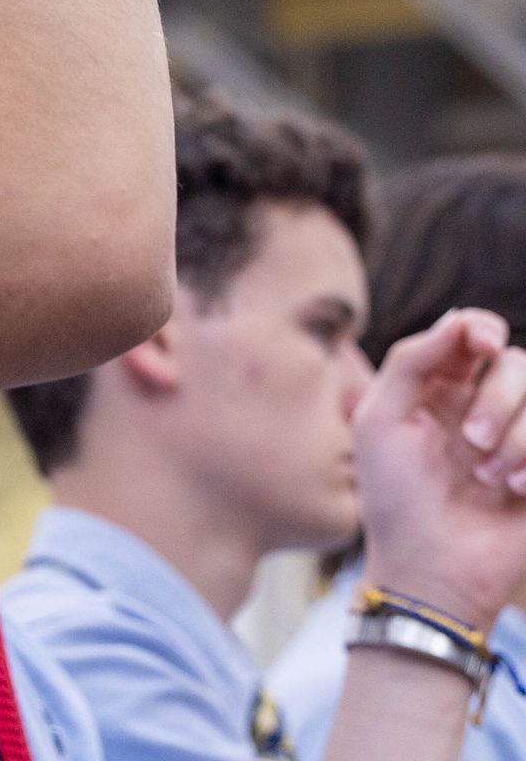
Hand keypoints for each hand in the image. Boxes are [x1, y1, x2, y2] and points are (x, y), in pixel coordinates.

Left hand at [356, 308, 525, 627]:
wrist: (428, 570)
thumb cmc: (394, 497)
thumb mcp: (380, 420)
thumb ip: (409, 361)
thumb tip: (457, 320)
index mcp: (439, 387)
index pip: (473, 333)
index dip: (482, 328)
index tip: (483, 345)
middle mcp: (483, 406)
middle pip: (516, 363)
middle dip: (497, 398)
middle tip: (470, 442)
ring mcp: (519, 440)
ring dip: (517, 435)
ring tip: (488, 476)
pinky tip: (516, 489)